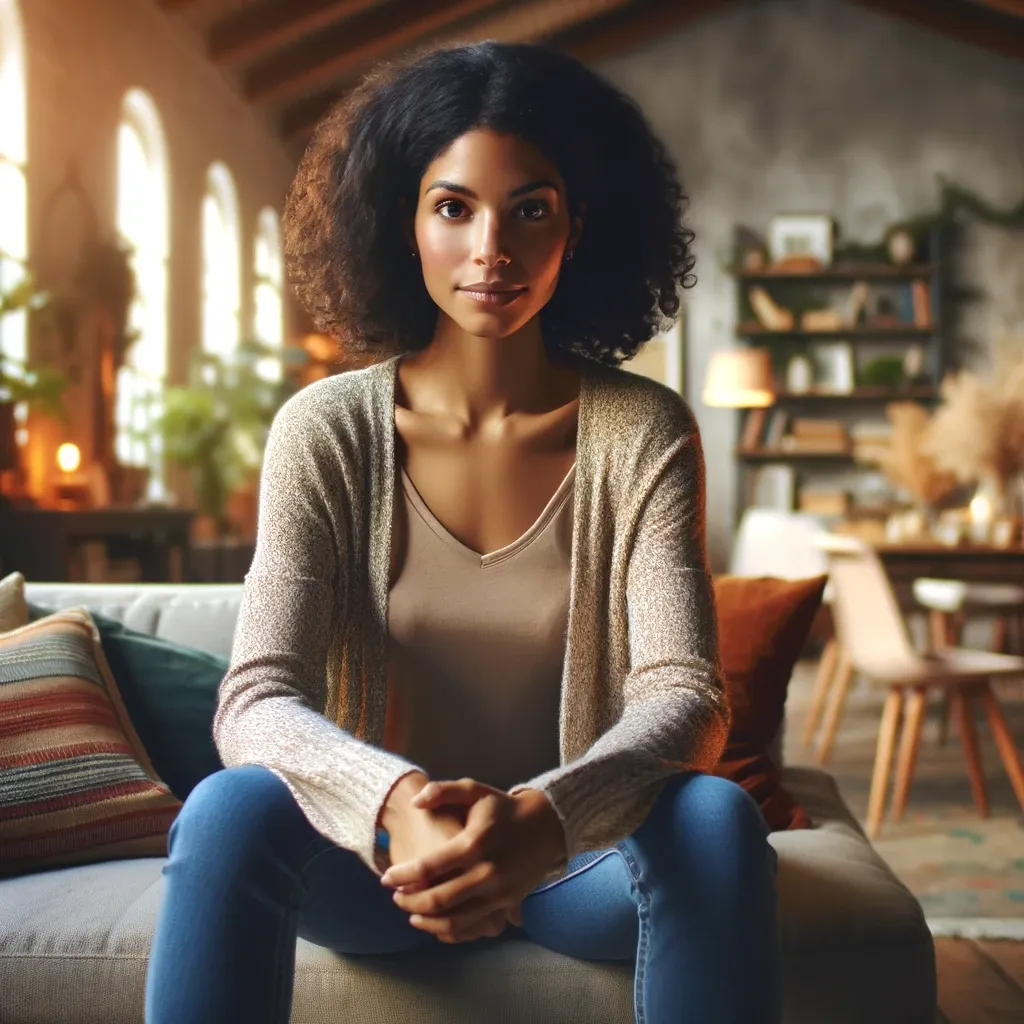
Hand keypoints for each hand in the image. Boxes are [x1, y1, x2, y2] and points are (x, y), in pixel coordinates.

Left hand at [379, 778, 565, 944]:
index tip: (386, 878)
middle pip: (438, 899)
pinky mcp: (506, 904)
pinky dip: (450, 930)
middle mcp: (486, 871)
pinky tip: (436, 922)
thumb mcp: (474, 790)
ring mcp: (498, 892)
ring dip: (426, 920)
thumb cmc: (502, 808)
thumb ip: (442, 791)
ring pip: (454, 920)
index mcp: (474, 842)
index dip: (402, 875)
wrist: (545, 825)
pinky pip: (473, 927)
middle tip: (395, 896)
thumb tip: (414, 802)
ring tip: (411, 912)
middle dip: (409, 901)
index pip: (429, 866)